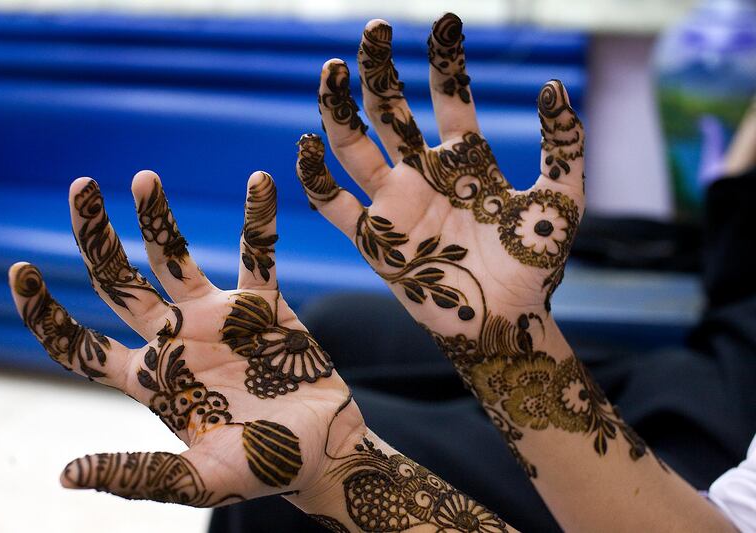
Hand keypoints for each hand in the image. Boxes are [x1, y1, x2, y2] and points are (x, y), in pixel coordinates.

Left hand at [9, 171, 364, 506]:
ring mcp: (218, 316)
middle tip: (80, 186)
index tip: (20, 270)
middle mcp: (175, 338)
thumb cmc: (264, 469)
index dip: (46, 312)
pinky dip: (259, 219)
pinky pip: (258, 253)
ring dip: (158, 217)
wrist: (323, 450)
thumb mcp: (200, 478)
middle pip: (120, 280)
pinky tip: (259, 181)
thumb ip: (141, 474)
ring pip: (176, 256)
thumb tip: (65, 475)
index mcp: (151, 378)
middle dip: (96, 236)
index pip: (81, 343)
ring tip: (143, 177)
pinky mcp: (263, 304)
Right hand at [295, 14, 650, 477]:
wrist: (506, 321)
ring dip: (339, 108)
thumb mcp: (560, 200)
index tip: (445, 21)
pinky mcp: (374, 240)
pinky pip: (334, 204)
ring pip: (354, 146)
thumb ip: (563, 145)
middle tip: (373, 29)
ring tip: (330, 70)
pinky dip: (315, 176)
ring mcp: (395, 204)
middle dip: (379, 69)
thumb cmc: (534, 265)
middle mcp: (424, 174)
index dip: (445, 60)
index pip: (449, 96)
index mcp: (465, 160)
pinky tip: (304, 143)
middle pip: (390, 110)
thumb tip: (552, 84)